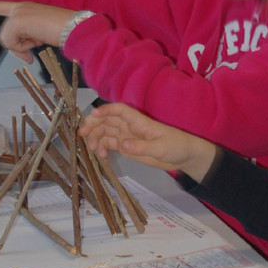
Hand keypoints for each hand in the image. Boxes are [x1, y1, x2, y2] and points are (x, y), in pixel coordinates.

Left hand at [0, 1, 73, 62]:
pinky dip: (21, 49)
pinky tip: (35, 45)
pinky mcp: (18, 21)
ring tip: (37, 45)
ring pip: (6, 39)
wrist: (74, 27)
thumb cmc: (64, 31)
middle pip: (4, 33)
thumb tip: (23, 52)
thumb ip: (28, 38)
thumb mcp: (41, 34)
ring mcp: (18, 13)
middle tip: (30, 56)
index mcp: (25, 7)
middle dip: (15, 47)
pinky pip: (10, 42)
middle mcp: (19, 7)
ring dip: (20, 48)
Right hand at [80, 103, 217, 179]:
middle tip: (83, 134)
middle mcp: (130, 126)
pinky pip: (110, 144)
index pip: (119, 110)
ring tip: (92, 149)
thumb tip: (123, 144)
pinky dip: (103, 148)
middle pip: (108, 120)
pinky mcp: (127, 147)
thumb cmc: (177, 147)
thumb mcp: (161, 148)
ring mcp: (128, 136)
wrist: (185, 157)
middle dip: (93, 124)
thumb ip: (142, 147)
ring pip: (106, 132)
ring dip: (96, 137)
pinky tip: (101, 156)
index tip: (93, 115)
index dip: (106, 110)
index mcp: (139, 122)